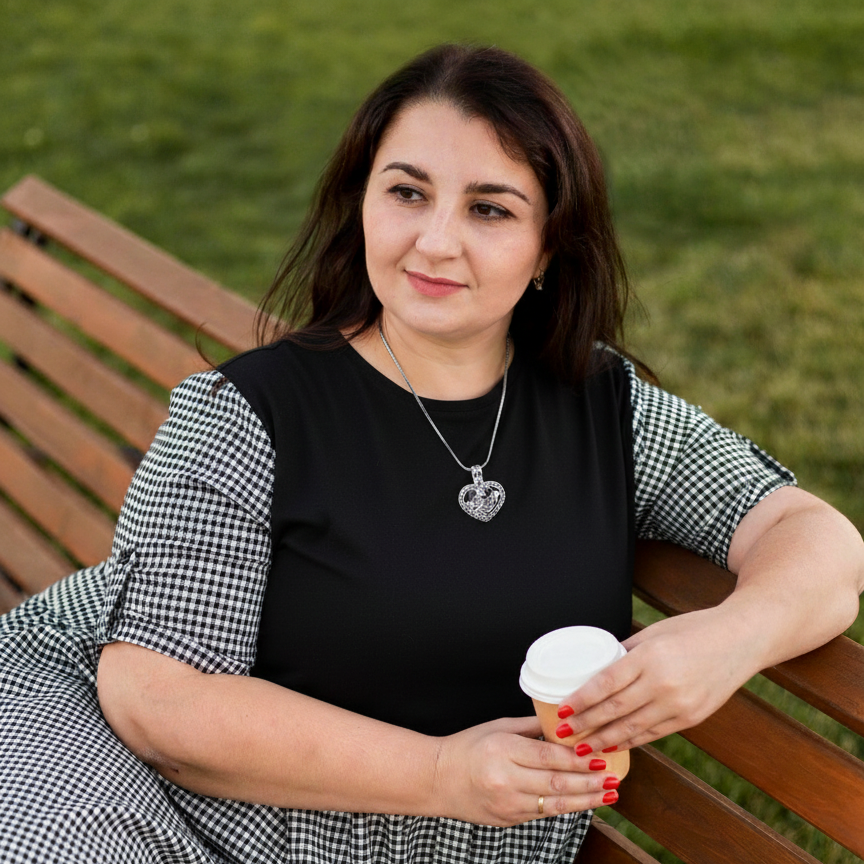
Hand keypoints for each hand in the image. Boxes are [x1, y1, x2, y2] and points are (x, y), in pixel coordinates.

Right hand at [432, 716, 619, 825]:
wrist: (436, 779)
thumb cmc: (466, 747)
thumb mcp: (497, 727)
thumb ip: (531, 727)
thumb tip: (564, 722)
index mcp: (503, 750)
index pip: (548, 756)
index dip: (578, 759)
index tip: (600, 757)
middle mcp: (506, 778)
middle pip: (557, 782)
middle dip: (589, 782)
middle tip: (613, 779)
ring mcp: (507, 803)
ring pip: (555, 803)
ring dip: (585, 800)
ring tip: (608, 795)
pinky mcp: (508, 819)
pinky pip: (542, 813)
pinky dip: (565, 807)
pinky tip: (583, 802)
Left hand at [556, 606, 760, 753]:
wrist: (741, 640)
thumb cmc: (694, 629)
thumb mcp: (655, 632)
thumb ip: (626, 651)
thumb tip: (597, 667)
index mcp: (650, 657)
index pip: (606, 683)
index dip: (582, 700)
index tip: (563, 709)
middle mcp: (664, 684)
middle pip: (615, 710)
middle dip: (586, 724)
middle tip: (563, 732)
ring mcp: (679, 705)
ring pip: (632, 728)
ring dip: (604, 738)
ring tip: (582, 745)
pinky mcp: (692, 718)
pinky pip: (654, 733)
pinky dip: (631, 740)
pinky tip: (614, 743)